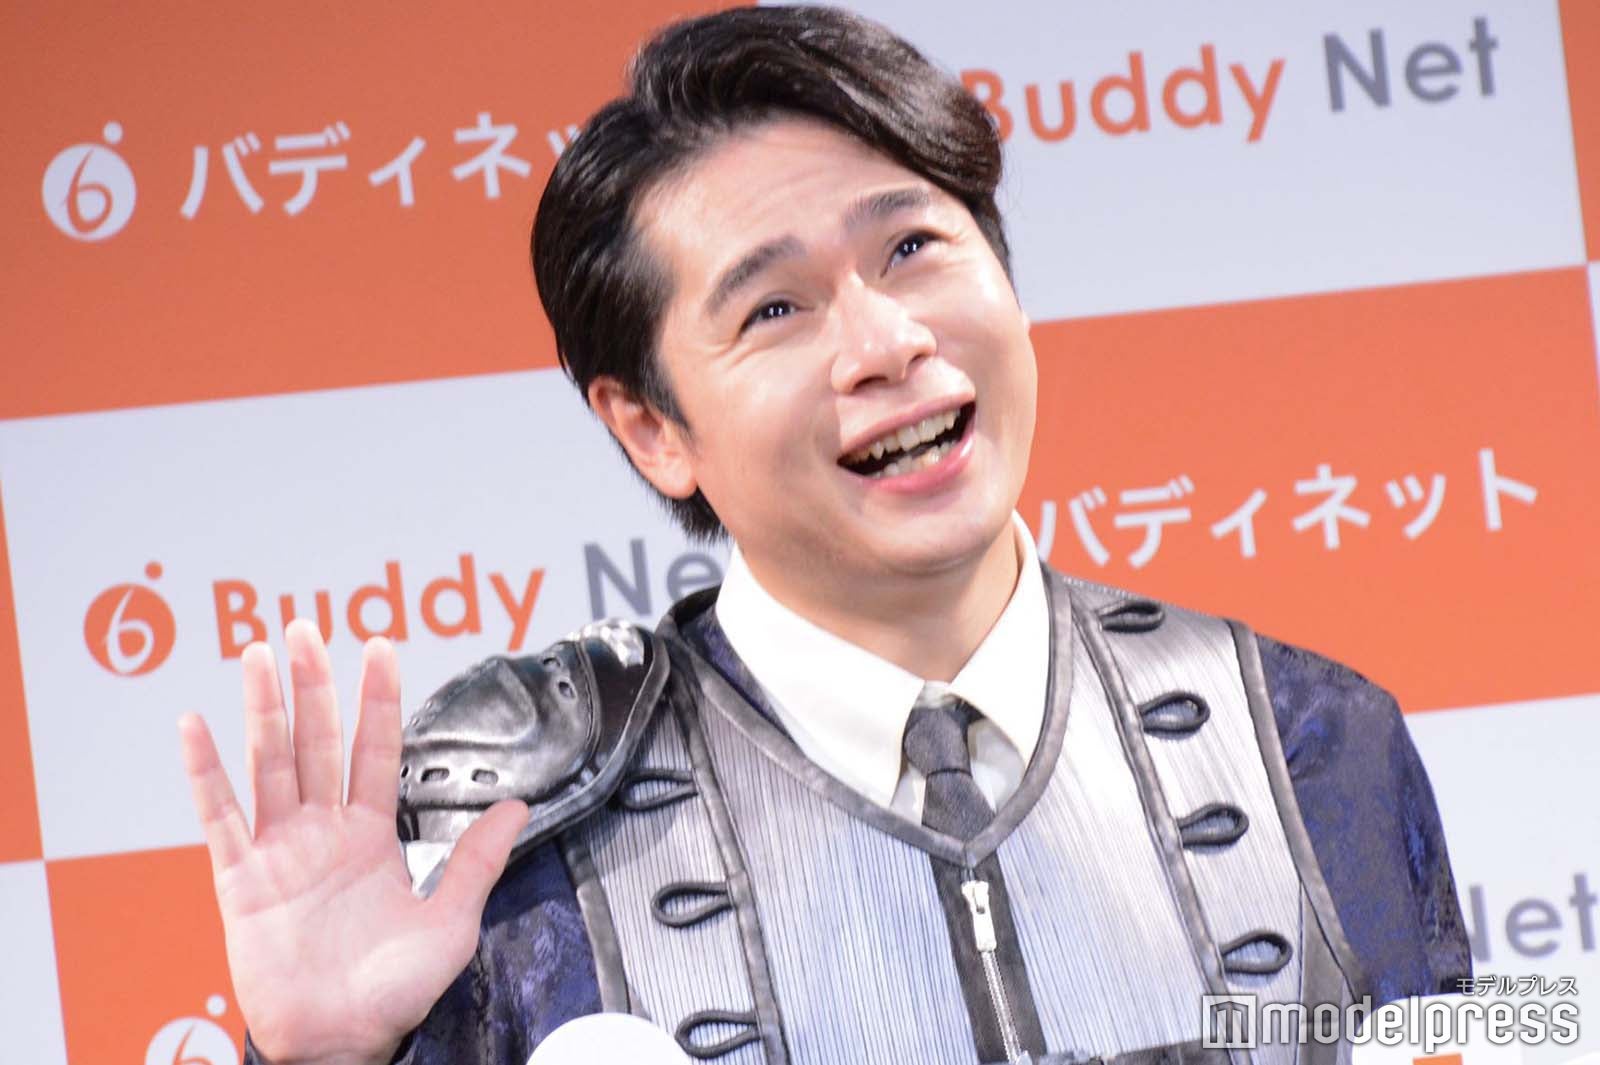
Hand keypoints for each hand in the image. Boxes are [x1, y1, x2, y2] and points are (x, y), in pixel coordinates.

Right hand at [178, 619, 527, 1064]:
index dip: (377, 699)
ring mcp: (280, 850)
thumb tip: (516, 805)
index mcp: (373, 836)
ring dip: (263, 708)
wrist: (343, 1043)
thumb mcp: (450, 921)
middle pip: (317, 741)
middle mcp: (324, 833)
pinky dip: (205, 772)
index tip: (379, 647)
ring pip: (269, 762)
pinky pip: (218, 817)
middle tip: (305, 629)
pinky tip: (196, 726)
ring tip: (259, 654)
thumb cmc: (394, 993)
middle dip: (312, 685)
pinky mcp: (241, 879)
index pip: (376, 750)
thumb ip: (477, 859)